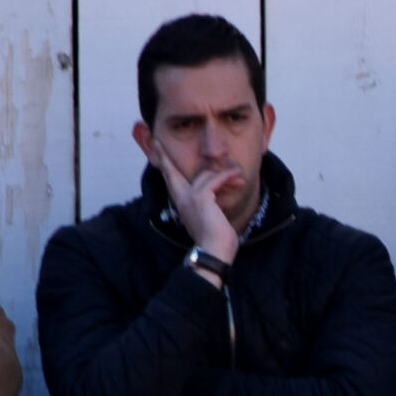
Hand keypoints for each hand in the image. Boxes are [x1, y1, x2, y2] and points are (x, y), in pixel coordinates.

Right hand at [142, 139, 241, 266]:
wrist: (215, 253)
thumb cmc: (216, 241)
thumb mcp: (209, 217)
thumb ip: (208, 203)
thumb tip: (216, 195)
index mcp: (182, 203)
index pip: (171, 180)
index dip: (164, 165)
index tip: (156, 149)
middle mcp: (181, 198)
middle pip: (171, 172)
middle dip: (164, 157)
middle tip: (157, 143)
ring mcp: (190, 197)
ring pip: (206, 174)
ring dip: (225, 174)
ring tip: (239, 176)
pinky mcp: (201, 197)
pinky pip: (216, 179)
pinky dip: (229, 177)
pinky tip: (239, 179)